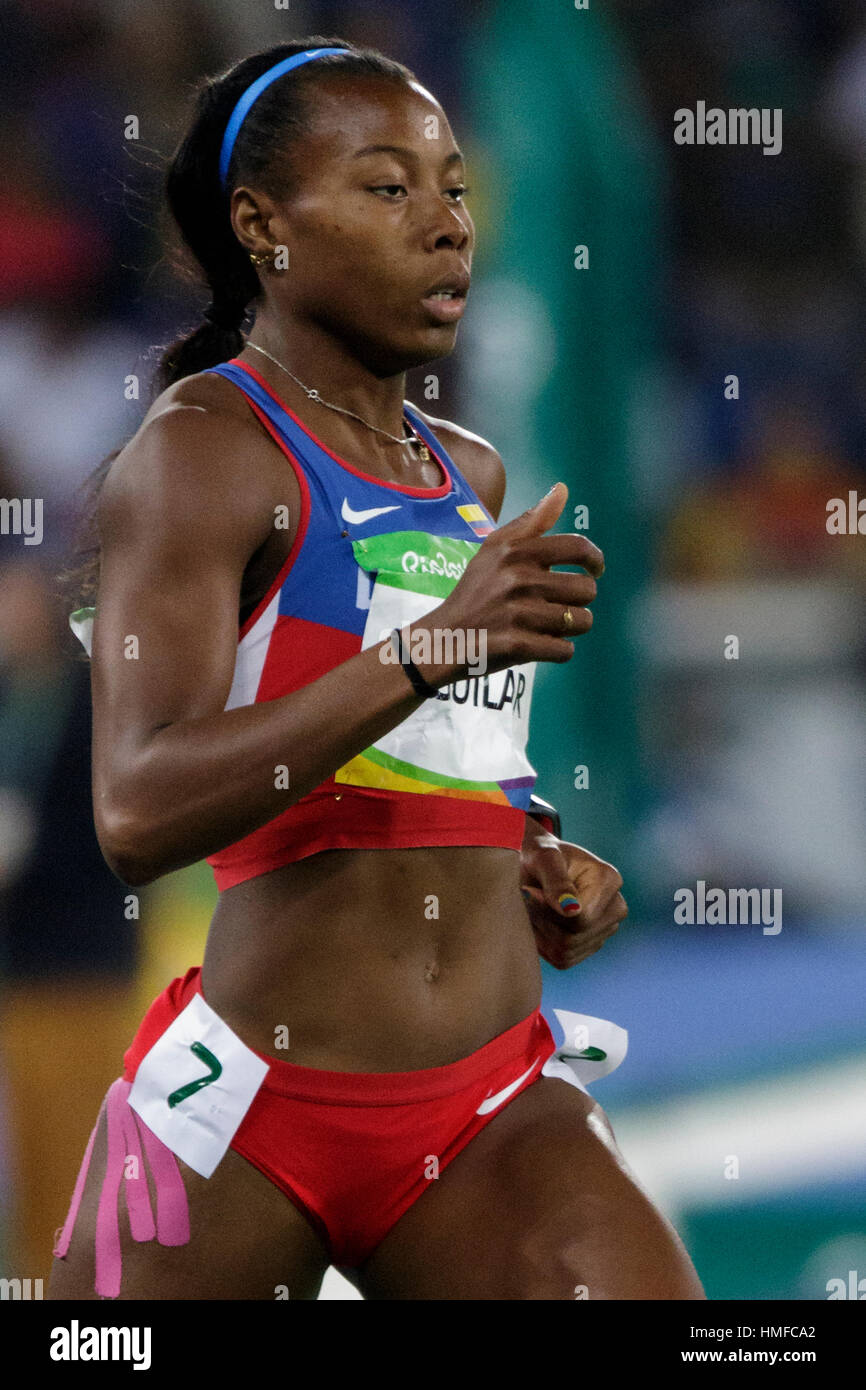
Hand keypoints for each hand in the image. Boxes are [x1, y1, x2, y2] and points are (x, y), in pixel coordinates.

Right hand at [408, 482, 603, 686]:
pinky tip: (538, 644)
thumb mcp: (494, 549)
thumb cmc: (474, 592)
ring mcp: (518, 613)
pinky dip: (557, 651)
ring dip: (570, 629)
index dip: (595, 560)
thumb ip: (531, 521)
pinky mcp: (518, 645)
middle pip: (586, 590)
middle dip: (578, 602)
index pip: (579, 547)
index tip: (594, 571)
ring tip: (546, 626)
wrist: (442, 639)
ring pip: (580, 622)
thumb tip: (562, 489)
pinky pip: (565, 650)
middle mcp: (518, 579)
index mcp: (515, 552)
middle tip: (556, 606)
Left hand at [519, 822, 626, 969]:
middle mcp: (616, 907)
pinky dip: (544, 945)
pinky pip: (563, 959)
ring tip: (533, 908)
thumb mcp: (542, 857)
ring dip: (540, 934)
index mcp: (609, 880)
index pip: (579, 919)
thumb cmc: (540, 853)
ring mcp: (607, 929)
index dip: (547, 911)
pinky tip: (540, 922)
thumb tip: (573, 911)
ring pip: (565, 952)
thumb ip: (555, 881)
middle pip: (572, 938)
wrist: (540, 864)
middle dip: (542, 922)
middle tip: (527, 898)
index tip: (527, 891)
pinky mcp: (592, 945)